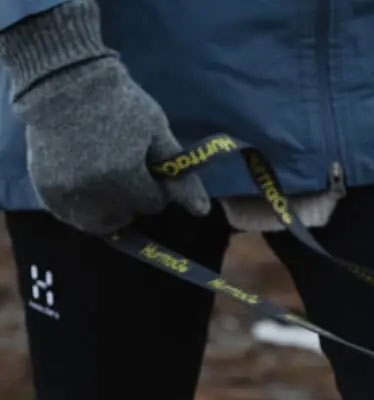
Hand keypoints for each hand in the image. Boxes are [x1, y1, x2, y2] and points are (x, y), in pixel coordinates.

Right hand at [0, 1, 207, 234]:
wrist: (63, 78)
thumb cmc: (119, 103)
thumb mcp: (157, 133)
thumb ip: (180, 176)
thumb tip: (202, 212)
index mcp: (125, 177)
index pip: (153, 204)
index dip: (152, 185)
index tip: (142, 162)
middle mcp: (95, 190)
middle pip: (127, 215)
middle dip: (131, 197)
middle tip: (119, 164)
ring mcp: (68, 191)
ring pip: (100, 223)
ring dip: (107, 208)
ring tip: (103, 177)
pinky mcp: (47, 189)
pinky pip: (71, 216)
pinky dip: (80, 207)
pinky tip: (82, 182)